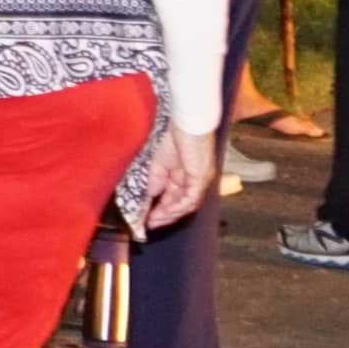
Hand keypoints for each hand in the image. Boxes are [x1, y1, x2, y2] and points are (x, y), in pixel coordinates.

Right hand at [126, 120, 214, 234]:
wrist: (185, 122)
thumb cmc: (173, 137)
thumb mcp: (158, 165)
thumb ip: (155, 183)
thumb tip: (149, 198)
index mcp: (186, 176)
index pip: (175, 198)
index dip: (161, 210)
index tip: (147, 219)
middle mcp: (196, 181)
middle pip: (181, 205)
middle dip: (165, 216)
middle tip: (150, 225)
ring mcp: (200, 181)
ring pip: (186, 205)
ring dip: (170, 215)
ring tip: (155, 221)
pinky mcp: (201, 178)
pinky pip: (190, 199)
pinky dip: (177, 207)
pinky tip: (165, 211)